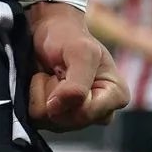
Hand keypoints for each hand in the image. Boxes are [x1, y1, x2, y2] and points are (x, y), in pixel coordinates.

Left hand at [28, 3, 129, 131]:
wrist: (48, 28)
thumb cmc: (68, 36)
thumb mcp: (80, 52)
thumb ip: (76, 85)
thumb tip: (56, 111)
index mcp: (116, 96)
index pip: (86, 113)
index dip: (66, 96)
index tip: (62, 72)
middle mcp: (101, 112)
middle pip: (68, 122)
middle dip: (54, 94)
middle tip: (57, 71)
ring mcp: (79, 117)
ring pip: (52, 123)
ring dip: (43, 94)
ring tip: (52, 75)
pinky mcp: (59, 118)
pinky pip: (40, 120)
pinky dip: (36, 98)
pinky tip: (44, 83)